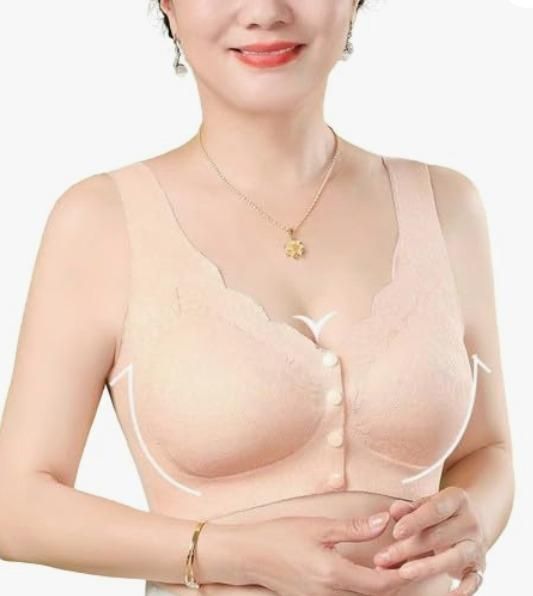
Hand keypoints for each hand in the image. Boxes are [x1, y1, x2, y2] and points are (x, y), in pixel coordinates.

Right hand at [245, 512, 414, 594]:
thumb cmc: (279, 536)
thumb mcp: (317, 526)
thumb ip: (353, 529)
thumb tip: (383, 521)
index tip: (416, 561)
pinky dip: (361, 587)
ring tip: (391, 564)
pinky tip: (365, 572)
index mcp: (332, 574)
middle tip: (409, 561)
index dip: (401, 576)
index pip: (379, 585)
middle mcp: (329, 594)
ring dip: (379, 586)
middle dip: (395, 581)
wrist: (248, 556)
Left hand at [372, 487, 486, 594]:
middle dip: (408, 548)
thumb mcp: (424, 505)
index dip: (415, 521)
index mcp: (456, 499)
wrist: (469, 522)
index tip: (396, 533)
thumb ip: (408, 508)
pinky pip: (473, 581)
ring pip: (453, 557)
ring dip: (426, 567)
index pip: (435, 509)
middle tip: (382, 558)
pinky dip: (462, 590)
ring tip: (402, 573)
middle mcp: (470, 522)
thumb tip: (394, 510)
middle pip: (439, 536)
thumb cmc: (437, 513)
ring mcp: (476, 546)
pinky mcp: (479, 568)